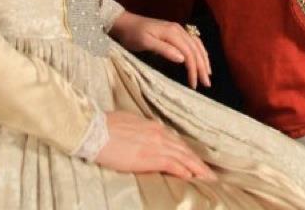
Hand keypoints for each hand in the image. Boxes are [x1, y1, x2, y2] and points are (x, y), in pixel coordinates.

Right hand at [95, 111, 216, 181]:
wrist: (94, 131)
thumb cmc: (105, 127)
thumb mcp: (128, 125)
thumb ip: (140, 132)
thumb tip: (144, 140)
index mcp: (152, 126)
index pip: (176, 142)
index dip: (187, 153)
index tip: (196, 162)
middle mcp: (157, 134)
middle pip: (184, 150)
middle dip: (198, 163)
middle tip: (210, 175)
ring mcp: (154, 144)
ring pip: (183, 157)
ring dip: (197, 168)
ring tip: (208, 179)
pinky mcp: (149, 156)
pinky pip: (172, 163)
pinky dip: (184, 170)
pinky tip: (192, 177)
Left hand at [110, 12, 210, 89]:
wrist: (125, 23)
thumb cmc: (133, 34)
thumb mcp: (145, 42)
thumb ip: (164, 49)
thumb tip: (183, 59)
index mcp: (173, 32)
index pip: (188, 53)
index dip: (193, 69)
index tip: (194, 85)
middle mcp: (178, 29)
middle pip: (195, 49)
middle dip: (202, 66)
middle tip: (206, 84)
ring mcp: (178, 29)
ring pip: (196, 44)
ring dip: (203, 59)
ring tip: (207, 74)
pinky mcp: (175, 32)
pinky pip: (192, 41)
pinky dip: (199, 51)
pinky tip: (201, 58)